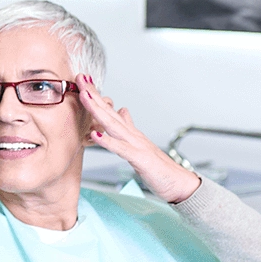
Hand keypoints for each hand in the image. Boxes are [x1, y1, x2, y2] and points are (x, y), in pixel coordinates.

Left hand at [76, 74, 200, 203]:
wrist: (180, 184)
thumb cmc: (159, 167)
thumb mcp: (139, 145)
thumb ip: (129, 127)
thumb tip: (122, 110)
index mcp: (129, 132)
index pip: (109, 110)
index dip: (95, 96)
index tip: (82, 80)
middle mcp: (132, 135)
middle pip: (109, 112)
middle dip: (93, 95)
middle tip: (80, 78)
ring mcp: (136, 145)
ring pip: (113, 125)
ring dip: (97, 110)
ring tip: (84, 96)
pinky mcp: (140, 158)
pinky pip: (121, 149)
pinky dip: (107, 141)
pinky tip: (95, 134)